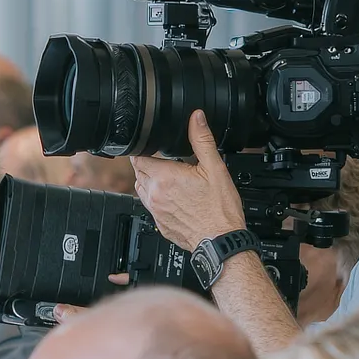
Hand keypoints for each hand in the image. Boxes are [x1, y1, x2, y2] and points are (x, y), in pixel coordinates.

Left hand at [128, 111, 246, 250]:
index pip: (138, 158)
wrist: (220, 239)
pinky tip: (173, 196)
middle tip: (165, 162)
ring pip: (141, 189)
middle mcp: (154, 194)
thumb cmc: (219, 208)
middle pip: (139, 172)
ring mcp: (154, 210)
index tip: (152, 149)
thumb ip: (202, 140)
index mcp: (165, 177)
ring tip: (170, 178)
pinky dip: (156, 197)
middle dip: (148, 164)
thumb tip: (196, 118)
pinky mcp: (158, 222)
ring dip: (150, 181)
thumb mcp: (215, 168)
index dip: (144, 151)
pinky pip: (150, 205)